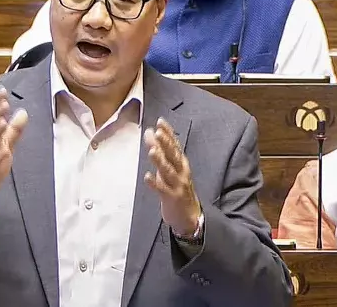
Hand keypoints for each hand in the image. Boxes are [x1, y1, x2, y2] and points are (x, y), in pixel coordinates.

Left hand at [143, 118, 200, 235]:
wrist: (190, 216)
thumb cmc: (178, 189)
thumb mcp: (173, 169)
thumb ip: (164, 153)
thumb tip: (151, 134)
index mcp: (181, 164)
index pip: (175, 145)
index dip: (168, 133)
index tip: (160, 122)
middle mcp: (181, 172)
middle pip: (173, 155)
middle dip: (165, 143)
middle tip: (157, 132)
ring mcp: (177, 185)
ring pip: (168, 171)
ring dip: (160, 161)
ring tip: (152, 151)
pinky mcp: (171, 198)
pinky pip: (162, 190)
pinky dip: (154, 183)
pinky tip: (147, 176)